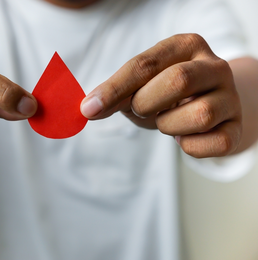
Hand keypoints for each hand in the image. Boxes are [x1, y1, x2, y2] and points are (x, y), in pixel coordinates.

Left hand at [81, 34, 241, 157]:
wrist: (207, 107)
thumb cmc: (166, 94)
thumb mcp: (140, 87)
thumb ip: (117, 95)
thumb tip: (88, 109)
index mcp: (186, 46)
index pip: (145, 64)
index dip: (114, 89)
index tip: (89, 108)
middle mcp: (214, 66)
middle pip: (177, 81)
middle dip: (146, 103)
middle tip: (141, 109)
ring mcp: (231, 96)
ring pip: (199, 114)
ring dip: (169, 125)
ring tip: (167, 121)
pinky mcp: (236, 127)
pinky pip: (214, 143)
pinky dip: (190, 147)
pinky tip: (185, 136)